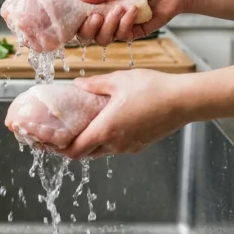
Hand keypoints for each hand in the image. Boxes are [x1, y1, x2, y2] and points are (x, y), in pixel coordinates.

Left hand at [58, 69, 192, 158]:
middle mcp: (116, 144)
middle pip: (86, 154)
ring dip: (91, 143)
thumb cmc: (153, 89)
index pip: (74, 151)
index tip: (50, 141)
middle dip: (72, 146)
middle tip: (63, 134)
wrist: (184, 101)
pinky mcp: (141, 145)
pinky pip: (118, 147)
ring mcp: (129, 146)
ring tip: (84, 126)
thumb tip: (78, 84)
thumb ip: (95, 84)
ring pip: (102, 151)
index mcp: (105, 130)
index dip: (59, 149)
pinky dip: (108, 140)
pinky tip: (108, 124)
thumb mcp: (119, 80)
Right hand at [77, 0, 191, 44]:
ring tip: (120, 9)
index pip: (80, 13)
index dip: (76, 17)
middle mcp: (107, 14)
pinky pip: (122, 36)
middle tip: (96, 17)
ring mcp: (120, 25)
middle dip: (89, 27)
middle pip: (87, 32)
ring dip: (109, 25)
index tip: (79, 13)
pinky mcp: (134, 32)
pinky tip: (134, 11)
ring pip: (103, 38)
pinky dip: (125, 24)